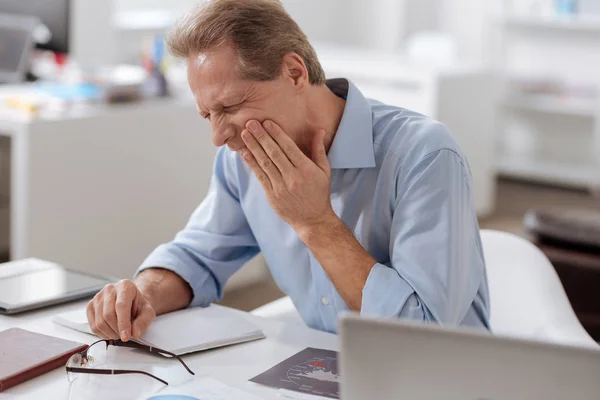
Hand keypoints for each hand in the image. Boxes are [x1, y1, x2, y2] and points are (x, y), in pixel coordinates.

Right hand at [86, 279, 155, 340]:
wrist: (131, 301)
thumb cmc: (138, 306)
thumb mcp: (147, 312)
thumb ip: (143, 322)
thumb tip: (135, 333)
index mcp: (125, 286)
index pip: (121, 306)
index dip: (123, 324)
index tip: (126, 337)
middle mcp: (109, 289)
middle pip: (108, 315)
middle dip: (117, 330)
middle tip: (125, 335)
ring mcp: (98, 297)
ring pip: (99, 321)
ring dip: (110, 333)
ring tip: (119, 332)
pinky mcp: (91, 306)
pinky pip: (93, 325)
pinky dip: (102, 333)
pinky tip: (111, 331)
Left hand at [240, 119, 336, 234]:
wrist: (313, 220)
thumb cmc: (319, 193)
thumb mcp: (324, 171)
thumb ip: (318, 150)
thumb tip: (319, 130)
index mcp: (306, 170)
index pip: (289, 148)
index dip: (277, 134)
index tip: (267, 122)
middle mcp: (293, 178)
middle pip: (274, 153)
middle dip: (261, 137)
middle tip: (250, 123)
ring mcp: (281, 187)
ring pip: (265, 164)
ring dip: (253, 147)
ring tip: (244, 134)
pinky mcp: (272, 196)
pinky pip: (260, 177)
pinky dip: (252, 165)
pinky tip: (245, 154)